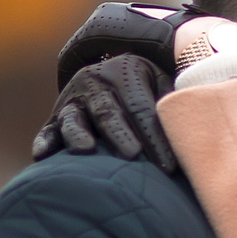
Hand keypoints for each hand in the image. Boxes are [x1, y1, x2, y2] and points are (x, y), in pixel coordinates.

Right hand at [28, 54, 173, 171]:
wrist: (112, 73)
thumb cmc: (148, 88)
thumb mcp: (161, 83)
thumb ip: (173, 101)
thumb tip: (194, 128)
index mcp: (125, 70)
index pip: (142, 107)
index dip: (155, 137)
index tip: (169, 167)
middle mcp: (95, 81)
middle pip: (108, 111)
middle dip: (120, 134)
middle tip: (131, 154)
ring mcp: (73, 99)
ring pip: (74, 118)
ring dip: (78, 134)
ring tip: (85, 149)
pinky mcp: (56, 116)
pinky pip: (48, 129)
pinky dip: (44, 141)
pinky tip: (42, 155)